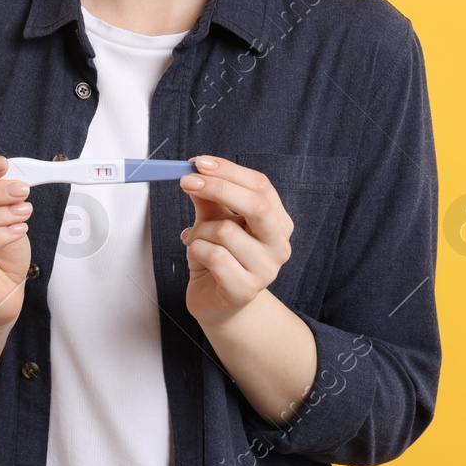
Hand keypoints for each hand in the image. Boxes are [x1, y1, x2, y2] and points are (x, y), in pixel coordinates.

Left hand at [177, 155, 293, 328]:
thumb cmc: (219, 259)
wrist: (217, 302)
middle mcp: (279, 245)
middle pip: (257, 205)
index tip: (198, 163)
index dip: (229, 170)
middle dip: (218, 188)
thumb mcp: (213, 221)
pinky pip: (213, 256)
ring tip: (195, 240)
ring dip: (199, 231)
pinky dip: (195, 250)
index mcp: (278, 223)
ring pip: (225, 231)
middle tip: (187, 181)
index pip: (261, 186)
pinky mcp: (245, 290)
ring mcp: (266, 270)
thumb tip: (195, 173)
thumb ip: (209, 198)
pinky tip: (196, 256)